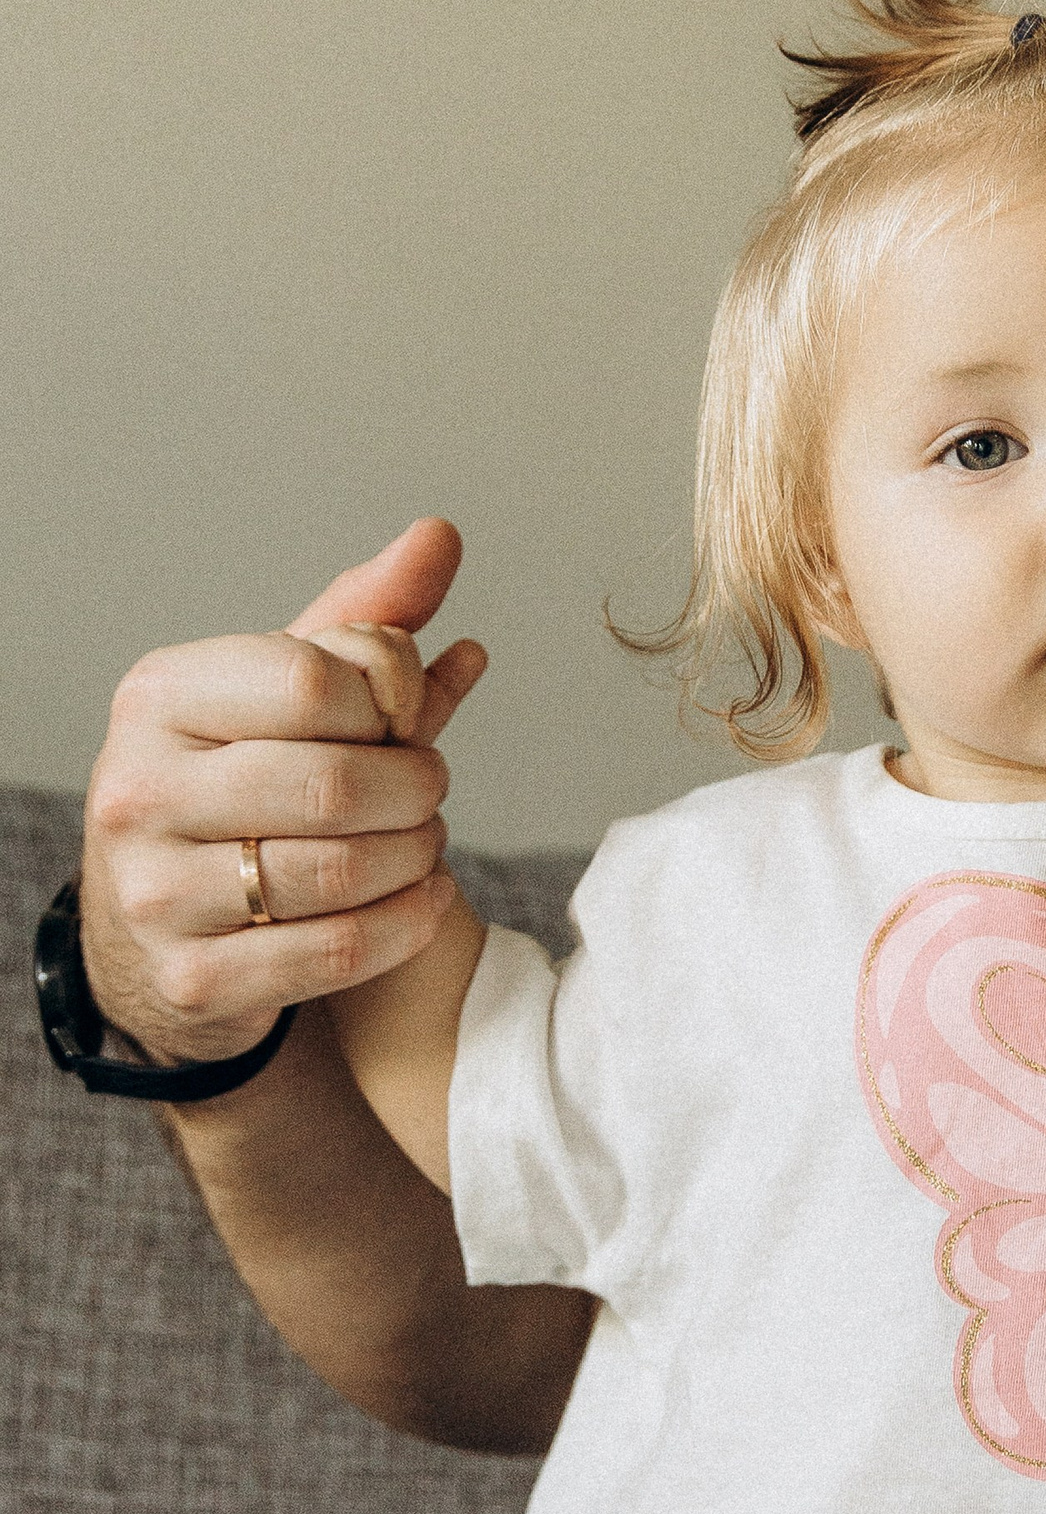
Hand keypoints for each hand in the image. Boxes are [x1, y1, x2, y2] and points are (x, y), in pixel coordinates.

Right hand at [80, 520, 487, 1066]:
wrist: (160, 931)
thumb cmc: (243, 783)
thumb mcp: (288, 694)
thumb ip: (366, 617)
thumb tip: (439, 536)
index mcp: (158, 697)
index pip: (317, 678)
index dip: (393, 694)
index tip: (403, 713)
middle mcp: (137, 790)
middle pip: (338, 781)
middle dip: (416, 784)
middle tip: (427, 787)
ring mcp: (156, 892)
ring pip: (346, 868)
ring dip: (418, 853)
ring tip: (422, 839)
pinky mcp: (196, 977)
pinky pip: (343, 948)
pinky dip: (409, 920)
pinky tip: (422, 896)